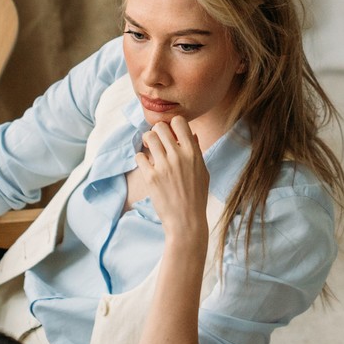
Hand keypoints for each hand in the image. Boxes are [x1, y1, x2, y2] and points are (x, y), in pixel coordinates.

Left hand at [137, 116, 208, 248]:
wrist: (186, 221)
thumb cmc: (197, 197)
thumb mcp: (203, 172)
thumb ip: (196, 151)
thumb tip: (192, 135)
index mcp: (193, 153)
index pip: (179, 122)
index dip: (172, 124)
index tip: (170, 134)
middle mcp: (178, 156)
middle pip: (160, 127)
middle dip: (157, 131)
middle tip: (157, 141)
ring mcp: (164, 166)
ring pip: (149, 137)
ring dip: (147, 141)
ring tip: (149, 150)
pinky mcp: (151, 177)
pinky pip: (139, 156)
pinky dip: (141, 159)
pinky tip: (147, 166)